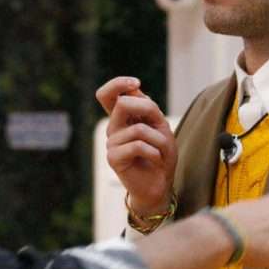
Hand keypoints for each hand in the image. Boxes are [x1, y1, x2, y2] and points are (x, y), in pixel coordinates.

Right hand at [97, 76, 176, 215]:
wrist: (159, 184)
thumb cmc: (161, 154)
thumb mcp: (160, 126)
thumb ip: (147, 107)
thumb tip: (133, 89)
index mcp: (122, 118)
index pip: (107, 94)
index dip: (118, 83)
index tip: (136, 83)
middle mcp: (113, 128)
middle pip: (122, 104)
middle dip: (147, 109)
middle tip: (159, 123)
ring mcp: (111, 143)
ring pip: (138, 129)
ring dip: (159, 140)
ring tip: (161, 151)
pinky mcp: (113, 158)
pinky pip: (138, 146)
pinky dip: (154, 152)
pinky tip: (156, 159)